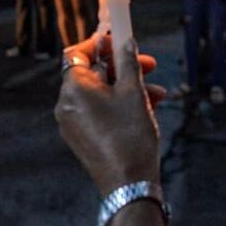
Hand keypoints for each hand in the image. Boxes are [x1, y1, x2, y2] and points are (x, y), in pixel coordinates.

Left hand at [55, 35, 165, 196]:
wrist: (128, 185)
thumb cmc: (129, 136)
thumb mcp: (134, 92)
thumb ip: (128, 62)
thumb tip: (125, 42)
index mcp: (73, 89)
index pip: (77, 53)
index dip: (99, 44)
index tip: (120, 41)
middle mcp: (66, 105)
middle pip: (92, 73)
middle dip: (123, 68)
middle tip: (150, 65)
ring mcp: (73, 123)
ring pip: (100, 94)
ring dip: (127, 88)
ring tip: (158, 94)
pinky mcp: (82, 138)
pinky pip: (99, 111)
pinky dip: (119, 105)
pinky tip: (147, 109)